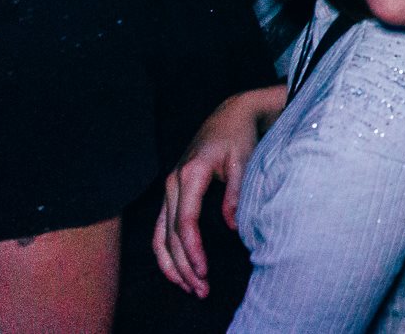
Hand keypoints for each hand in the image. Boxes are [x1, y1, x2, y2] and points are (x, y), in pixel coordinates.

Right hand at [153, 86, 281, 298]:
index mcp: (190, 174)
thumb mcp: (245, 161)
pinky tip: (178, 269)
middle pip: (170, 235)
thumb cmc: (240, 136)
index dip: (193, 250)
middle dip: (184, 266)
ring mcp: (169, 188)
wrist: (230, 114)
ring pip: (159, 236)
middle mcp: (173, 183)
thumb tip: (232, 228)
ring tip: (190, 287)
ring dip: (171, 265)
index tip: (204, 271)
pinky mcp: (171, 192)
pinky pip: (161, 228)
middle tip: (201, 290)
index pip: (185, 222)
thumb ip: (236, 194)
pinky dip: (166, 251)